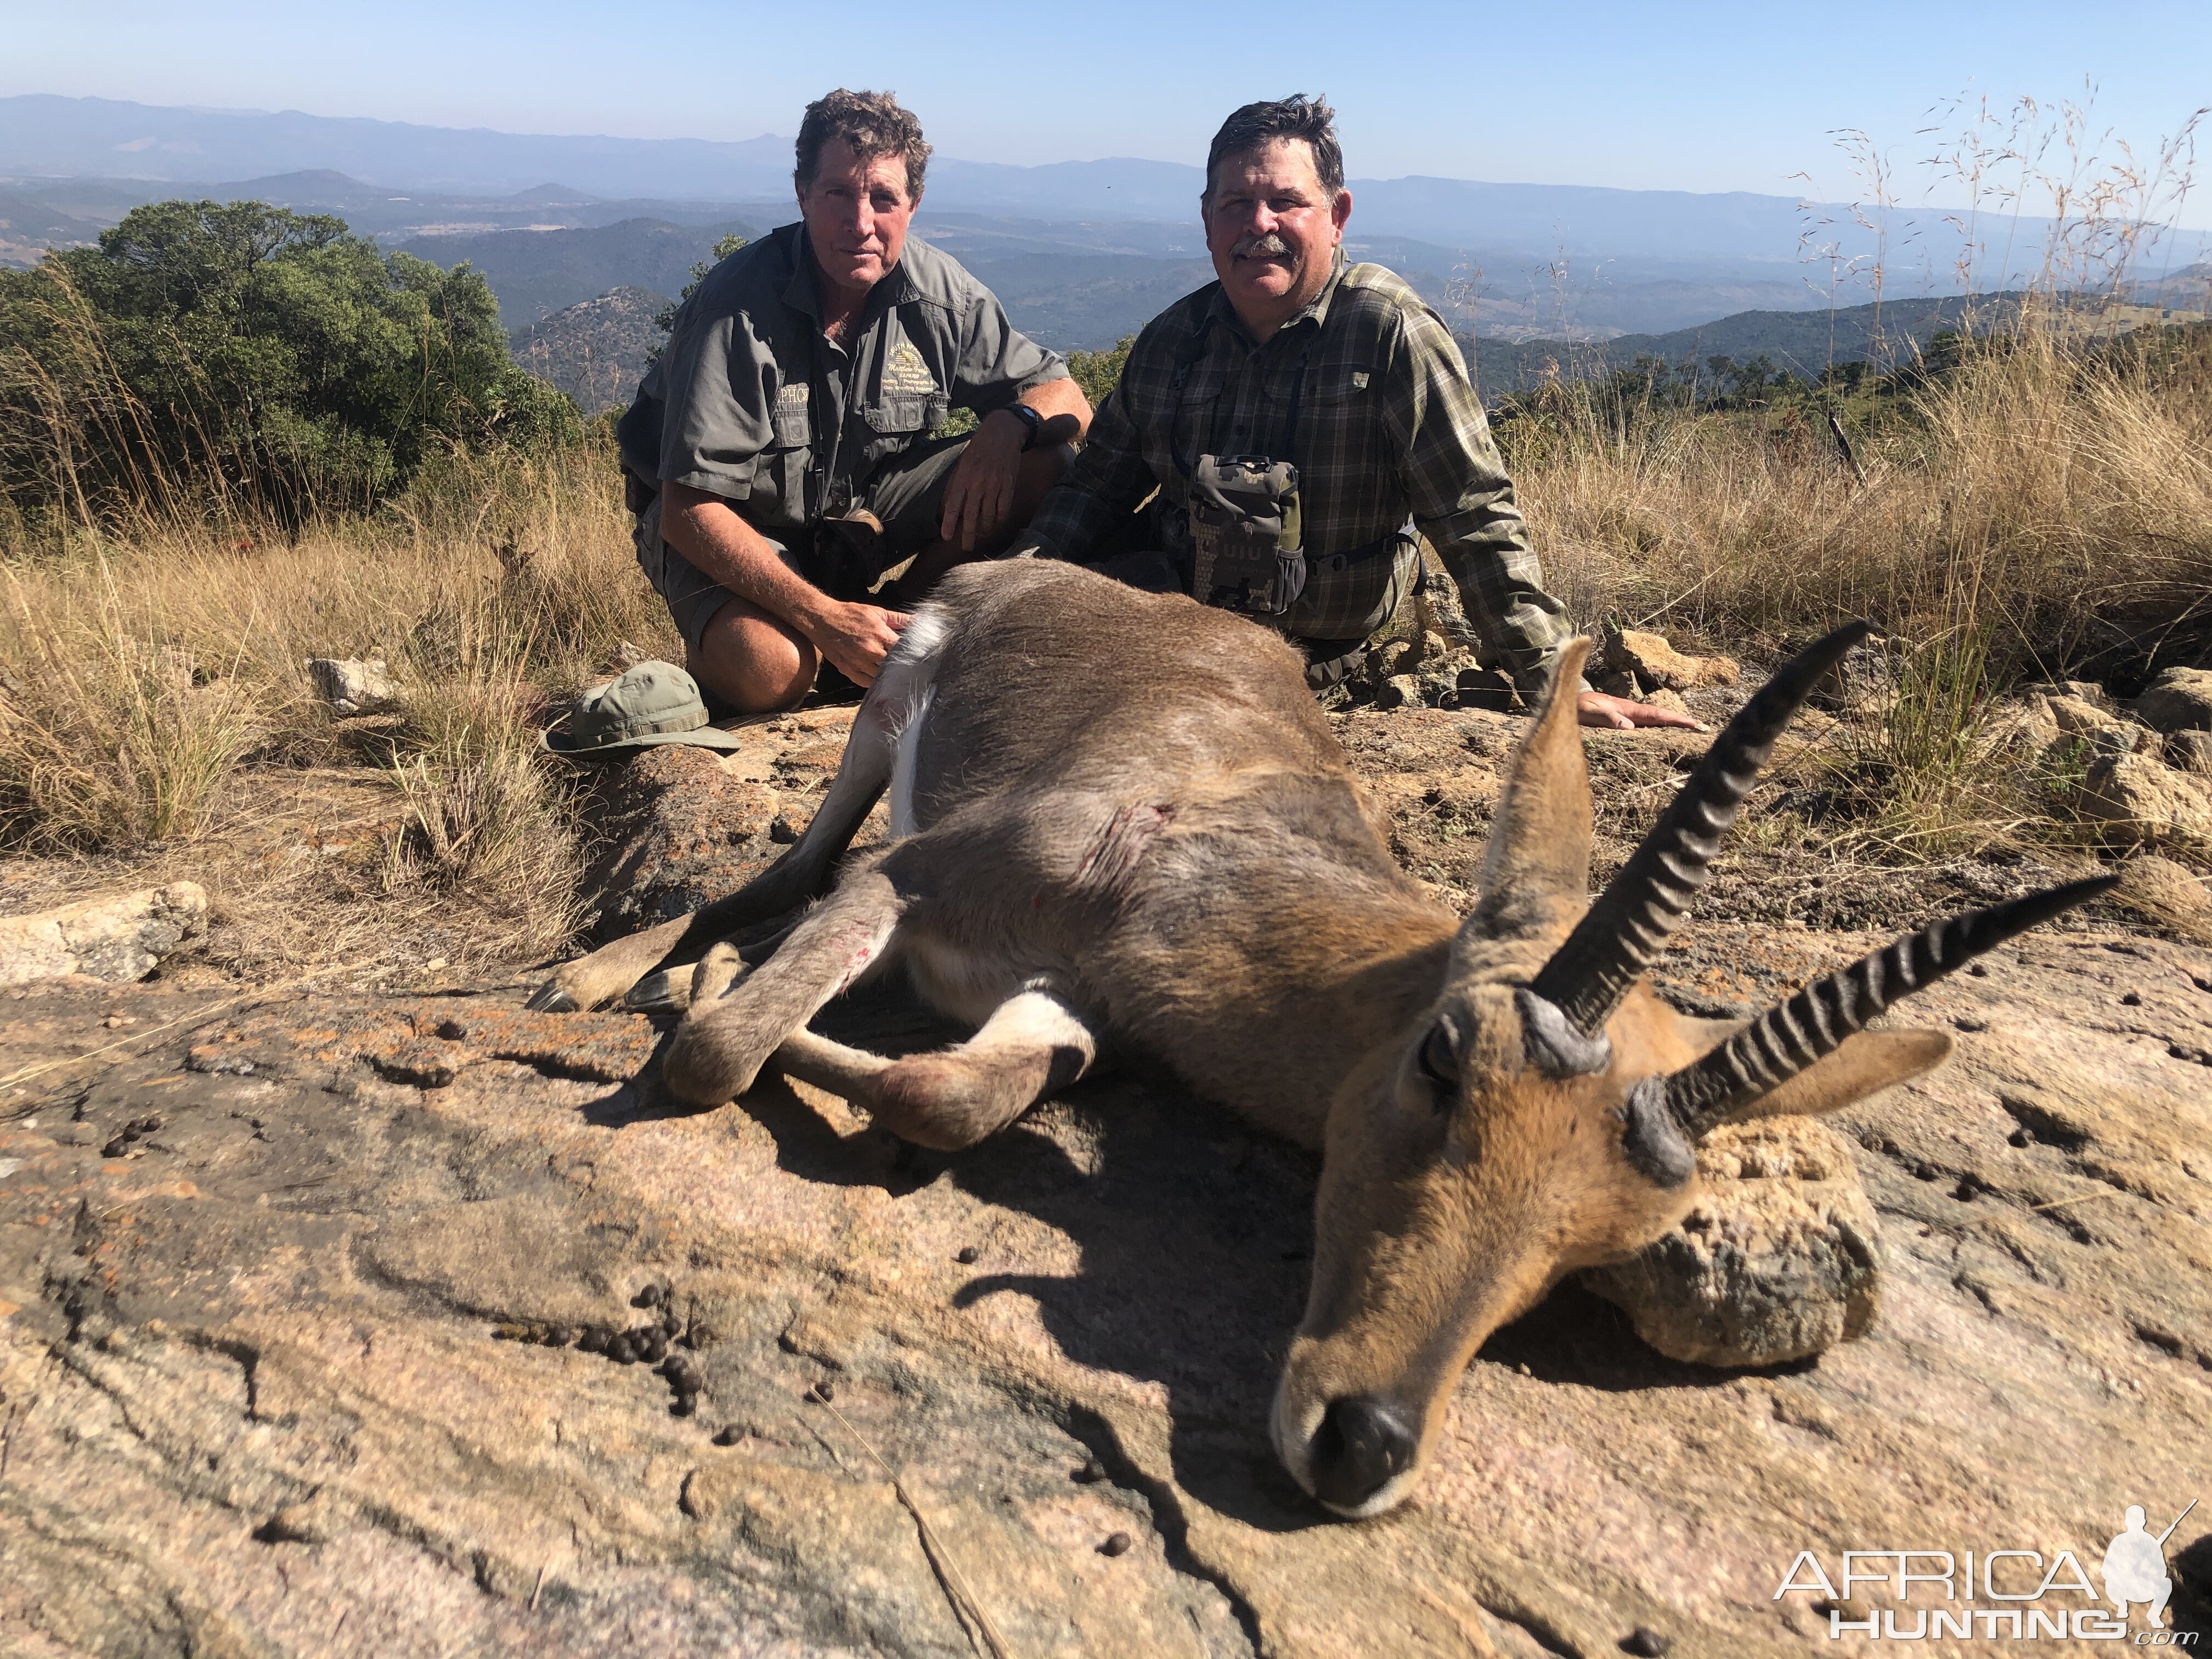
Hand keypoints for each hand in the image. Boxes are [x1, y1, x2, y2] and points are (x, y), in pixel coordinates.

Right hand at [806, 600, 910, 687]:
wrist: (822, 619)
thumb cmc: (851, 615)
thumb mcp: (878, 612)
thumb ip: (900, 619)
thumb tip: (921, 621)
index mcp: (880, 634)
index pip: (904, 650)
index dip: (913, 655)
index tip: (919, 657)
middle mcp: (870, 650)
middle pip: (894, 666)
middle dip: (902, 668)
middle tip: (911, 670)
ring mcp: (858, 662)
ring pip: (881, 677)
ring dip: (889, 676)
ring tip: (896, 676)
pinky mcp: (848, 670)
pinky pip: (866, 683)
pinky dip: (874, 682)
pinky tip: (880, 679)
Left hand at [938, 410, 1026, 550]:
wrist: (1003, 433)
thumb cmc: (979, 447)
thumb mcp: (963, 463)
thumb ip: (957, 484)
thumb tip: (950, 505)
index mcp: (963, 477)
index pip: (953, 506)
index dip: (949, 523)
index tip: (946, 537)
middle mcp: (978, 484)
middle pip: (971, 516)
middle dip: (967, 535)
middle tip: (966, 547)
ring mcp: (994, 485)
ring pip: (988, 516)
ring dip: (984, 529)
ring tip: (981, 536)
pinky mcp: (1009, 485)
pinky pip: (1004, 509)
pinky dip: (999, 519)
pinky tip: (996, 524)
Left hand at [1576, 690, 1706, 730]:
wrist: (1569, 701)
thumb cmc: (1577, 707)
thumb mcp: (1588, 713)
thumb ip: (1606, 718)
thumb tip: (1629, 727)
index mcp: (1626, 709)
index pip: (1655, 715)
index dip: (1675, 719)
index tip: (1694, 724)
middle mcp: (1631, 713)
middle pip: (1661, 717)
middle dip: (1682, 722)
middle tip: (1704, 728)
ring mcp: (1629, 717)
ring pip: (1656, 721)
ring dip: (1674, 725)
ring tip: (1694, 731)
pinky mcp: (1624, 722)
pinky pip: (1646, 726)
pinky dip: (1661, 728)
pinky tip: (1669, 734)